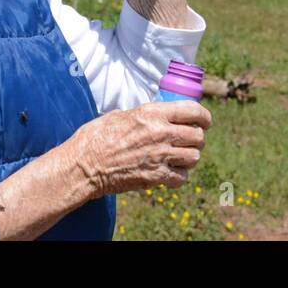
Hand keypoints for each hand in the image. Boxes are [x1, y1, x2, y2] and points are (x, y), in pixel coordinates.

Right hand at [72, 100, 211, 197]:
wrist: (83, 166)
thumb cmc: (96, 138)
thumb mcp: (121, 115)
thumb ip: (144, 115)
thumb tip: (156, 115)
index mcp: (152, 113)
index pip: (193, 110)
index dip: (204, 116)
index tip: (205, 121)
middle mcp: (161, 133)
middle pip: (198, 136)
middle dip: (197, 138)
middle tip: (189, 141)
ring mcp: (160, 156)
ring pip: (194, 157)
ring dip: (189, 157)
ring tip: (179, 157)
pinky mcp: (155, 177)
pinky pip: (182, 177)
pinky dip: (179, 176)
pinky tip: (170, 172)